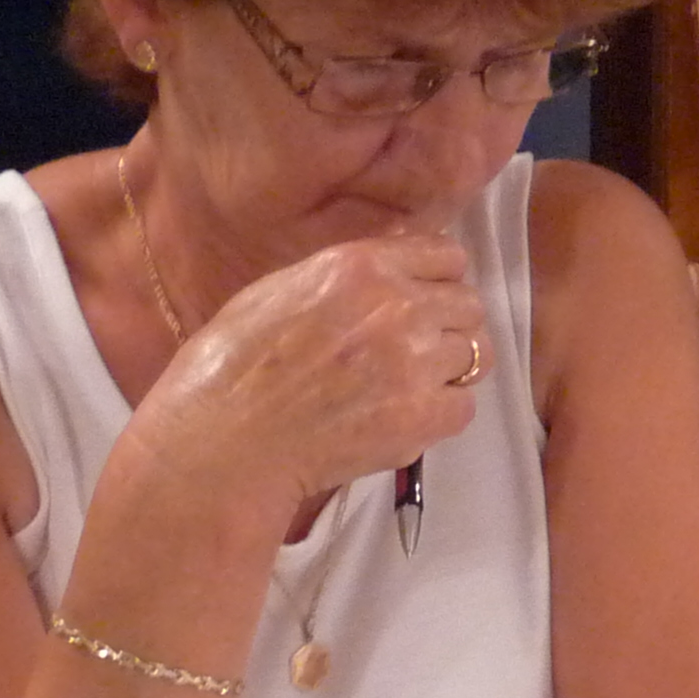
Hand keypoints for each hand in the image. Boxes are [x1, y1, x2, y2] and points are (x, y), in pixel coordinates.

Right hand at [142, 231, 487, 511]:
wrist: (223, 442)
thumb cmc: (231, 367)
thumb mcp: (279, 290)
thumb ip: (344, 276)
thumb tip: (392, 269)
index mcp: (359, 266)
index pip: (447, 256)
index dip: (439, 280)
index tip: (426, 299)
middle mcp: (397, 306)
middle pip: (469, 305)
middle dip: (447, 325)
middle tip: (413, 352)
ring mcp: (415, 362)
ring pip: (475, 354)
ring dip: (447, 370)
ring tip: (405, 387)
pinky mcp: (422, 416)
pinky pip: (465, 406)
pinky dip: (442, 414)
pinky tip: (403, 419)